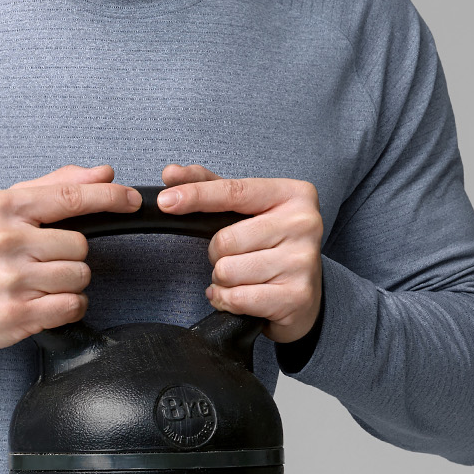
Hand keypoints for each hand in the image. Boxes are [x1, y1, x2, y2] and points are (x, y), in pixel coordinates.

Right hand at [0, 166, 142, 348]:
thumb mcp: (5, 205)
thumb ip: (55, 186)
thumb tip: (103, 174)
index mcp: (2, 208)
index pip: (69, 197)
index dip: (108, 197)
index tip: (130, 199)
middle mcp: (3, 242)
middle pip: (80, 245)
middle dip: (72, 254)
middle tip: (44, 259)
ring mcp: (8, 280)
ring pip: (78, 277)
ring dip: (70, 282)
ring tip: (40, 281)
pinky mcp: (14, 314)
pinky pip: (71, 306)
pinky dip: (69, 306)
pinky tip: (46, 301)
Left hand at [156, 165, 322, 342]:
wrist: (307, 294)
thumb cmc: (272, 245)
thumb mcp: (248, 209)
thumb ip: (211, 186)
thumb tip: (172, 174)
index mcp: (293, 194)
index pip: (234, 192)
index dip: (196, 196)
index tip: (166, 200)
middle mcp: (304, 224)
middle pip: (225, 239)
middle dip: (217, 253)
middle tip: (236, 257)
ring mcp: (303, 261)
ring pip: (227, 270)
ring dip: (223, 280)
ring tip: (243, 277)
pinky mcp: (296, 295)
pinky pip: (237, 298)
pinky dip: (227, 300)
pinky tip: (241, 296)